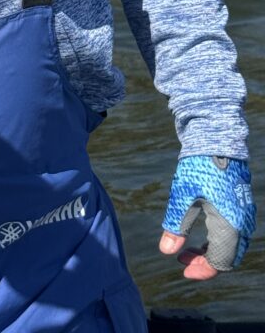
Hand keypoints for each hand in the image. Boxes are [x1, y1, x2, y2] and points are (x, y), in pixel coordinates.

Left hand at [160, 156, 255, 279]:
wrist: (216, 139)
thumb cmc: (198, 166)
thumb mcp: (183, 195)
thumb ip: (176, 225)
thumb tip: (166, 251)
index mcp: (230, 225)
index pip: (220, 263)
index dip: (201, 271)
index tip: (182, 268)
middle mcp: (242, 223)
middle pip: (228, 257)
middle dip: (205, 263)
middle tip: (181, 258)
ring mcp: (244, 214)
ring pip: (231, 246)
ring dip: (210, 252)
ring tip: (186, 248)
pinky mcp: (241, 205)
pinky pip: (233, 233)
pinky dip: (217, 240)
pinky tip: (198, 234)